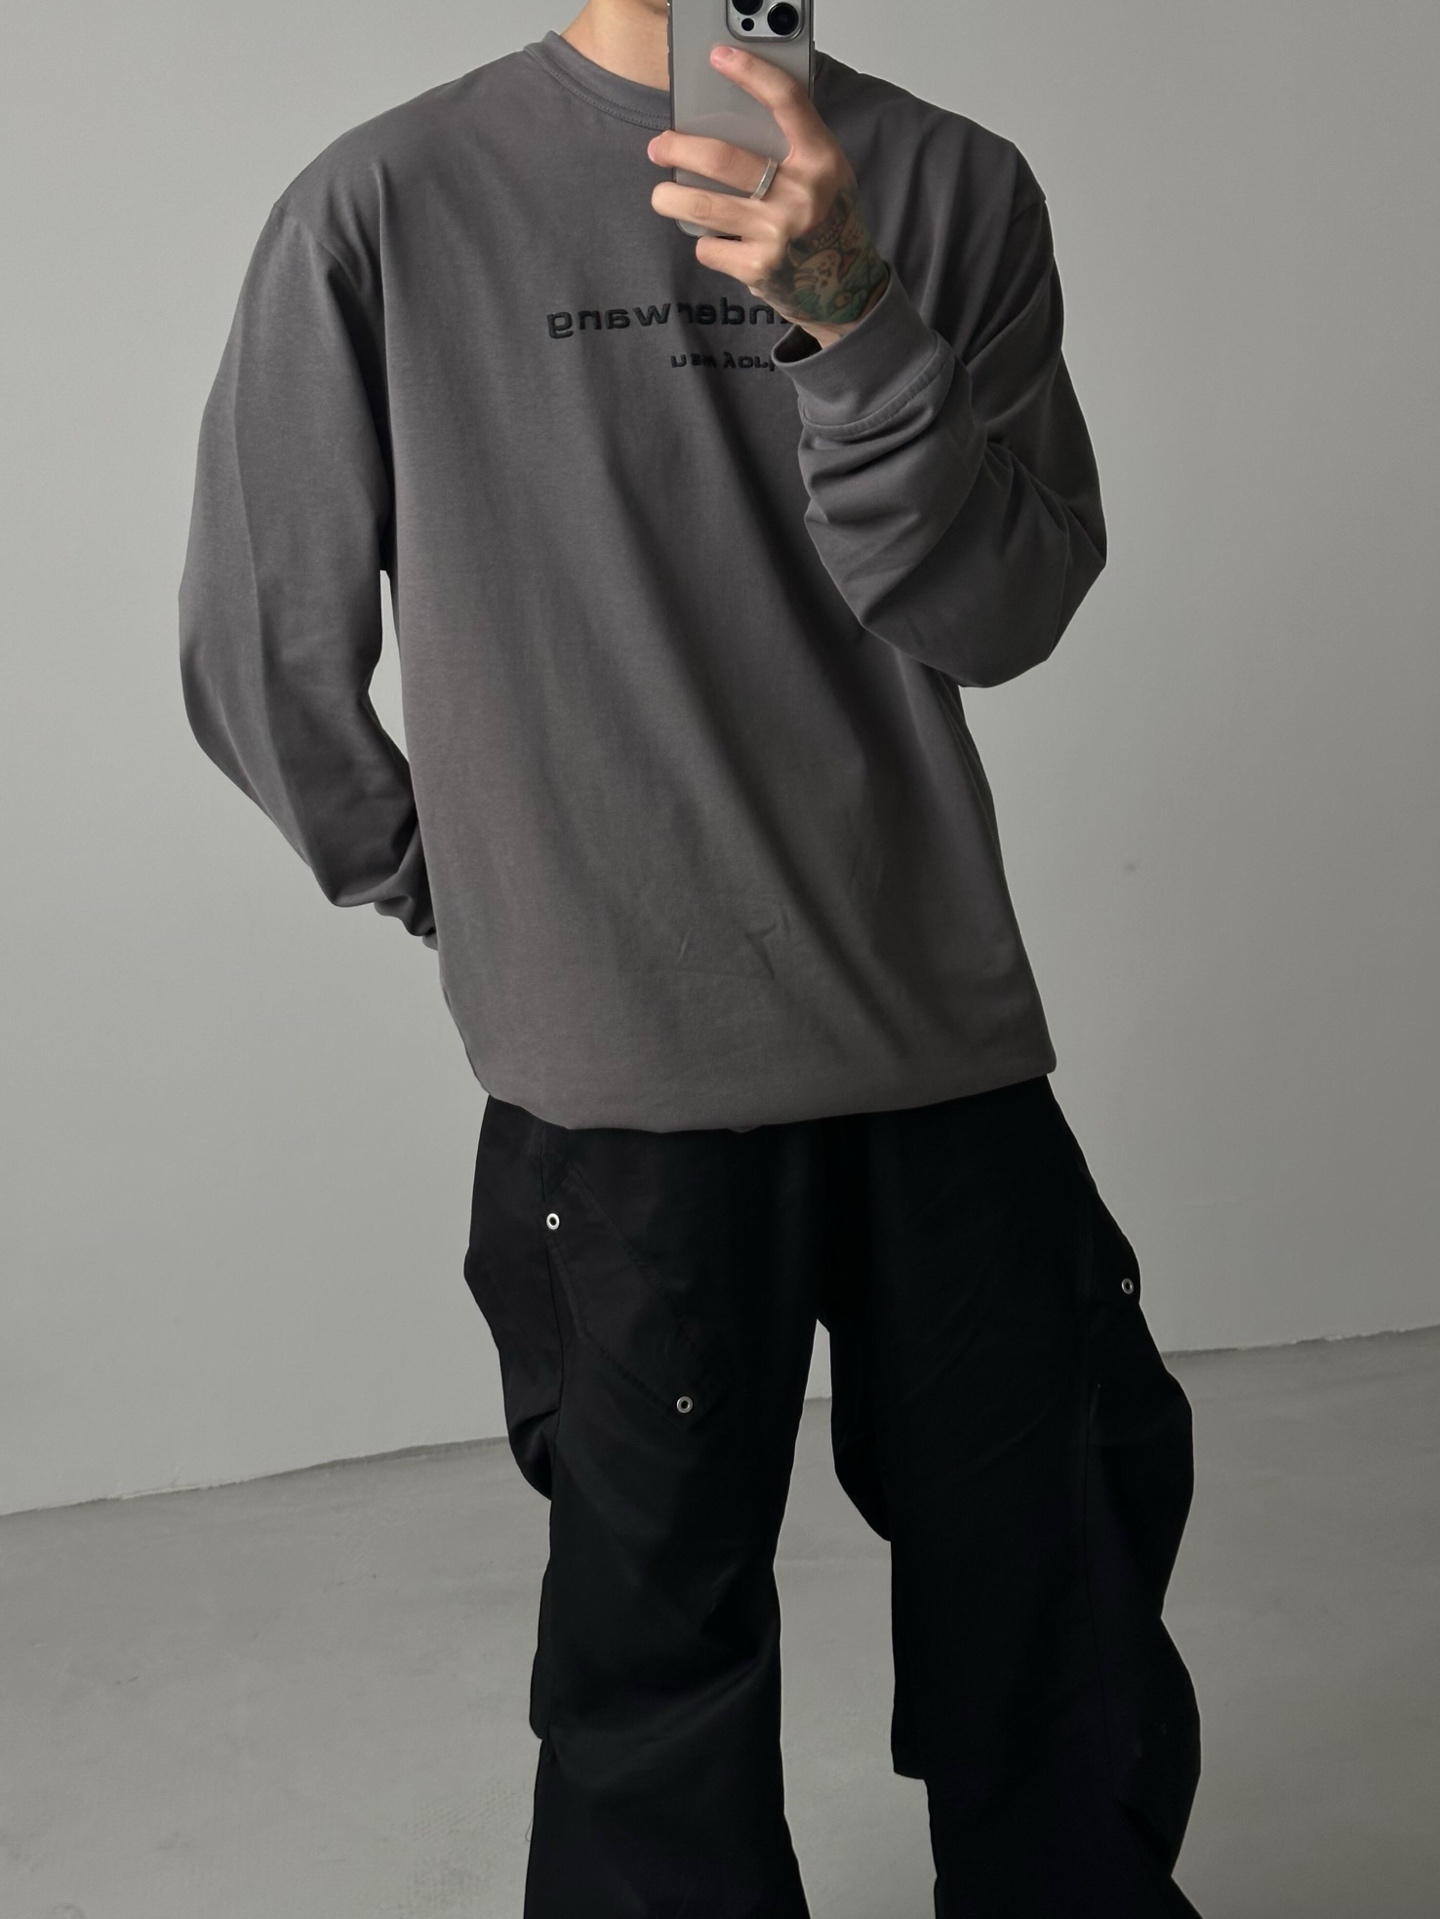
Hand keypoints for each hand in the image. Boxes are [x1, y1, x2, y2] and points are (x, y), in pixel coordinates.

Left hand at [646, 42, 889, 348]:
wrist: (845, 290)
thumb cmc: (826, 221)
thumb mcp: (824, 175)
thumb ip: (788, 149)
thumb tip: (723, 124)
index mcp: (820, 160)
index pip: (786, 102)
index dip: (751, 74)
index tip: (719, 58)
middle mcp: (800, 195)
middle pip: (722, 159)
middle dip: (678, 150)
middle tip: (659, 147)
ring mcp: (777, 234)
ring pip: (702, 207)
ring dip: (670, 199)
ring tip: (662, 197)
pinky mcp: (758, 268)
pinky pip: (709, 247)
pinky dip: (706, 244)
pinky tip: (719, 244)